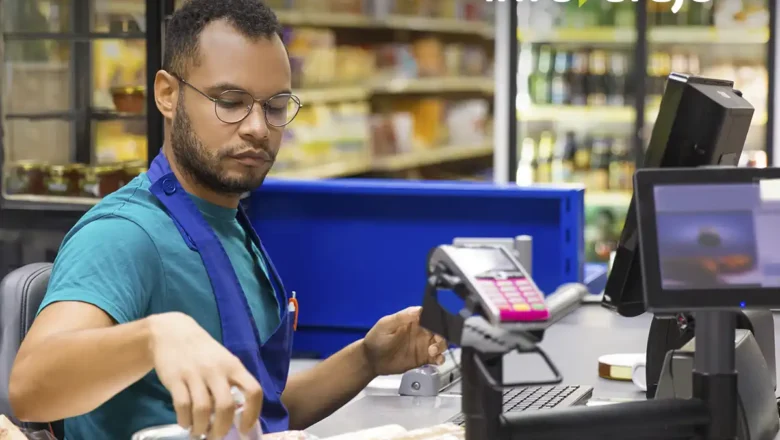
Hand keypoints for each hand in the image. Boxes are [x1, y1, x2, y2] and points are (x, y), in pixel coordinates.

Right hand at [147, 312, 262, 438]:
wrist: (172, 332)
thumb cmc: (203, 352)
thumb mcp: (224, 361)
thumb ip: (232, 383)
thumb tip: (240, 415)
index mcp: (234, 366)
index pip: (253, 390)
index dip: (252, 413)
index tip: (245, 428)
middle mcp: (217, 370)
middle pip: (226, 406)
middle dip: (221, 428)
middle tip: (216, 437)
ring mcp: (195, 374)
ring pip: (202, 410)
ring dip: (201, 428)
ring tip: (199, 433)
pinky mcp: (175, 378)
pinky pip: (182, 405)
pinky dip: (185, 420)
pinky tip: (186, 423)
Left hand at [362, 307, 447, 375]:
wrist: (371, 360)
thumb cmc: (376, 338)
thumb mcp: (386, 325)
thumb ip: (401, 317)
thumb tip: (418, 309)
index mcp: (413, 320)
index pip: (430, 316)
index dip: (437, 319)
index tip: (438, 325)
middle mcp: (421, 331)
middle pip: (439, 330)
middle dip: (441, 335)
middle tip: (436, 341)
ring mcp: (423, 345)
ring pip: (440, 343)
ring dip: (441, 346)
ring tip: (433, 351)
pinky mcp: (423, 359)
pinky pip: (436, 358)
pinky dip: (440, 359)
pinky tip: (437, 360)